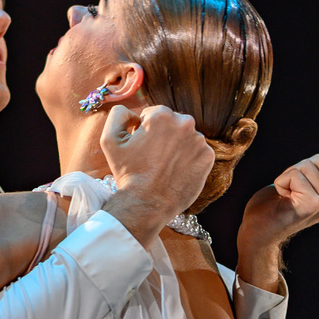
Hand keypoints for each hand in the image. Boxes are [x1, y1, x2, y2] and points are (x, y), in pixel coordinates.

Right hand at [98, 105, 214, 242]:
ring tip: (165, 167)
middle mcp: (185, 123)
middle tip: (153, 159)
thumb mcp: (110, 139)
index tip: (142, 148)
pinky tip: (176, 172)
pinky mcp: (208, 157)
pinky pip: (197, 153)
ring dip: (177, 148)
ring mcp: (199, 141)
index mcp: (162, 114)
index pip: (154, 115)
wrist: (147, 204)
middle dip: (163, 137)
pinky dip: (188, 160)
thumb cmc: (128, 173)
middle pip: (172, 125)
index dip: (145, 131)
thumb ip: (119, 113)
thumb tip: (134, 113)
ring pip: (186, 139)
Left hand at [236, 153, 318, 292]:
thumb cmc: (273, 208)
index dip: (301, 169)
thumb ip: (317, 173)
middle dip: (295, 172)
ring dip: (287, 178)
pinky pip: (295, 174)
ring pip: (307, 165)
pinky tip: (282, 200)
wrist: (257, 235)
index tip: (295, 191)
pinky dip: (281, 182)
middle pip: (318, 160)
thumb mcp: (302, 185)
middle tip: (288, 195)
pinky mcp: (313, 205)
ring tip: (285, 199)